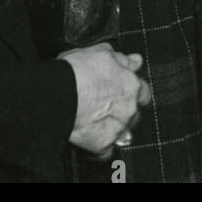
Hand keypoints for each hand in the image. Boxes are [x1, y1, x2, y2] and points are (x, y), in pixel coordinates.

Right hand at [59, 42, 150, 156]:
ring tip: (96, 120)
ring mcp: (118, 128)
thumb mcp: (100, 53)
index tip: (123, 89)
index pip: (143, 90)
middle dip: (125, 111)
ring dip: (115, 127)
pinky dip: (101, 144)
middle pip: (134, 113)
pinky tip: (90, 135)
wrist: (59, 94)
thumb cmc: (77, 72)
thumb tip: (133, 59)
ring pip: (124, 131)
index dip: (132, 90)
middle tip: (107, 105)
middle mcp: (129, 108)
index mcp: (130, 84)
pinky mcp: (104, 144)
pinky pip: (107, 149)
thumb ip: (121, 58)